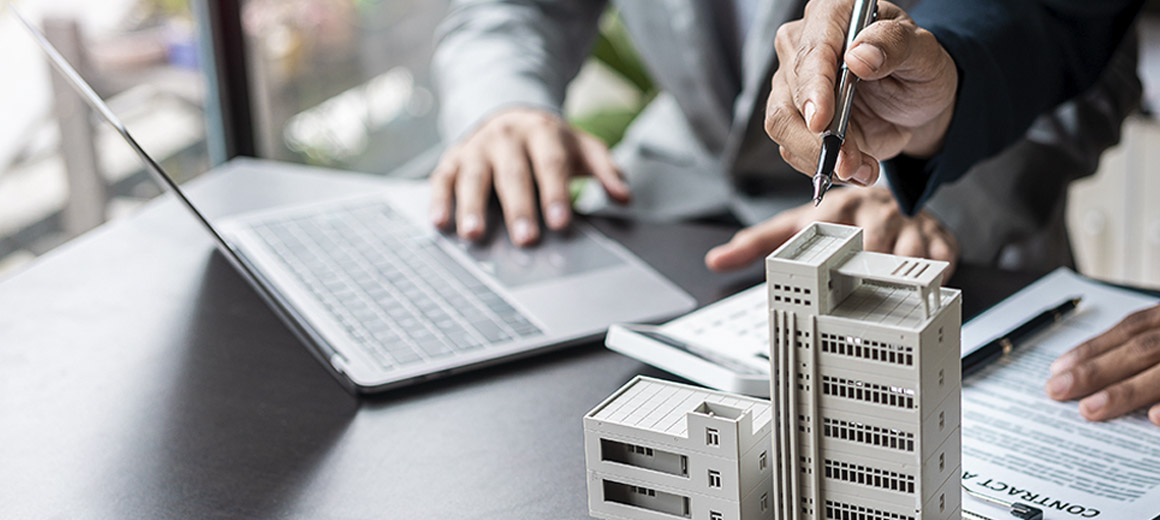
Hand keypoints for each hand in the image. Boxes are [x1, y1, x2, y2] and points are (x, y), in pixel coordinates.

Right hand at [429, 108, 631, 245]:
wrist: (509, 113)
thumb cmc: (549, 142)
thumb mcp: (582, 148)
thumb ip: (605, 170)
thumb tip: (624, 196)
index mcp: (543, 133)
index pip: (551, 165)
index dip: (556, 194)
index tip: (560, 223)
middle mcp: (507, 137)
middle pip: (513, 174)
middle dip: (519, 208)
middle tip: (525, 239)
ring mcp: (477, 147)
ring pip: (473, 177)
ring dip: (472, 206)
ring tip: (474, 235)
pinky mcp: (453, 159)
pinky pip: (442, 178)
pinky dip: (439, 200)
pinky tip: (440, 222)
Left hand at [704, 187, 957, 273]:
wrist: (890, 197)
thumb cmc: (841, 217)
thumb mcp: (797, 225)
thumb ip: (758, 243)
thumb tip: (717, 259)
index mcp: (837, 209)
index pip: (834, 232)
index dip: (834, 256)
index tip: (831, 275)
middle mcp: (873, 212)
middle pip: (875, 248)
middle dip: (869, 272)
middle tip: (862, 295)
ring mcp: (907, 223)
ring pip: (911, 255)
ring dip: (902, 277)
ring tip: (892, 293)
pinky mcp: (938, 234)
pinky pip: (944, 258)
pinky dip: (936, 275)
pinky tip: (924, 284)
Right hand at [765, 0, 957, 184]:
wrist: (915, 103)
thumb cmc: (919, 69)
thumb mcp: (925, 53)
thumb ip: (896, 45)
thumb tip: (859, 56)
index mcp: (833, 15)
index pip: (812, 52)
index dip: (813, 88)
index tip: (821, 122)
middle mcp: (803, 45)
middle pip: (789, 94)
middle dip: (818, 137)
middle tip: (851, 162)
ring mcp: (794, 83)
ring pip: (782, 125)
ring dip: (818, 156)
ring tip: (860, 169)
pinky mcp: (794, 117)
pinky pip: (793, 147)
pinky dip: (822, 166)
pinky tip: (856, 167)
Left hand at [1046, 304, 1159, 425]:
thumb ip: (1153, 339)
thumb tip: (1104, 363)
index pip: (1132, 328)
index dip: (1094, 347)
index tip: (1059, 367)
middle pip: (1141, 351)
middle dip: (1095, 371)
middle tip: (1057, 390)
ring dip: (1126, 392)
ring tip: (1089, 409)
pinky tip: (1154, 418)